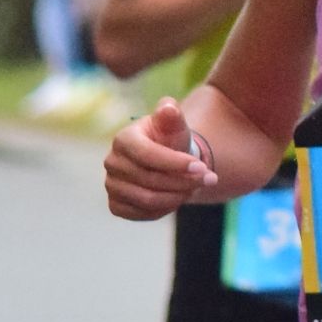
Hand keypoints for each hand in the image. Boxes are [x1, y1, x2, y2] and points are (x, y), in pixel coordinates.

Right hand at [104, 97, 215, 219]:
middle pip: (151, 180)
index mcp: (123, 139)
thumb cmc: (170, 139)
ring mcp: (112, 185)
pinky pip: (142, 214)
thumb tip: (169, 108)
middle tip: (209, 179)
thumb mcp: (175, 125)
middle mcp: (112, 162)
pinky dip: (165, 209)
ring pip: (148, 200)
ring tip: (194, 187)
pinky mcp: (116, 205)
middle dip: (185, 181)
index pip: (148, 154)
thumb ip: (172, 116)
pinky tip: (178, 197)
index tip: (203, 168)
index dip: (176, 163)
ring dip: (178, 196)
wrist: (165, 160)